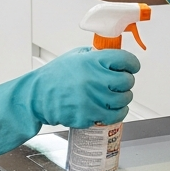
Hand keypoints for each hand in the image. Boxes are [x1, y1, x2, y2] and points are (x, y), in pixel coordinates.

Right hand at [0, 47, 140, 158]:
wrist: (37, 97)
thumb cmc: (54, 77)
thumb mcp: (73, 57)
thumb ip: (94, 55)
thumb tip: (113, 56)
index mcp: (92, 61)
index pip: (125, 60)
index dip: (132, 64)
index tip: (131, 67)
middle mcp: (95, 79)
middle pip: (127, 81)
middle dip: (126, 82)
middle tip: (120, 83)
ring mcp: (93, 98)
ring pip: (124, 100)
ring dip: (123, 98)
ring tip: (116, 97)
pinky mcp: (90, 115)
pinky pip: (114, 115)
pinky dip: (118, 113)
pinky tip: (113, 109)